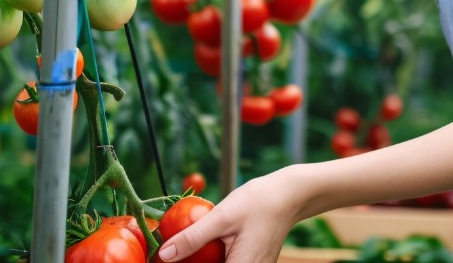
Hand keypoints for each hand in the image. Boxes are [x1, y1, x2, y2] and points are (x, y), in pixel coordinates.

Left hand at [158, 170, 302, 262]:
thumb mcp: (221, 217)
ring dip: (203, 259)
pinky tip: (207, 244)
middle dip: (193, 261)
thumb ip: (192, 238)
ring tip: (187, 246)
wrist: (289, 195)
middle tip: (173, 251)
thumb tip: (163, 255)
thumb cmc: (258, 202)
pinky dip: (215, 257)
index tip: (168, 259)